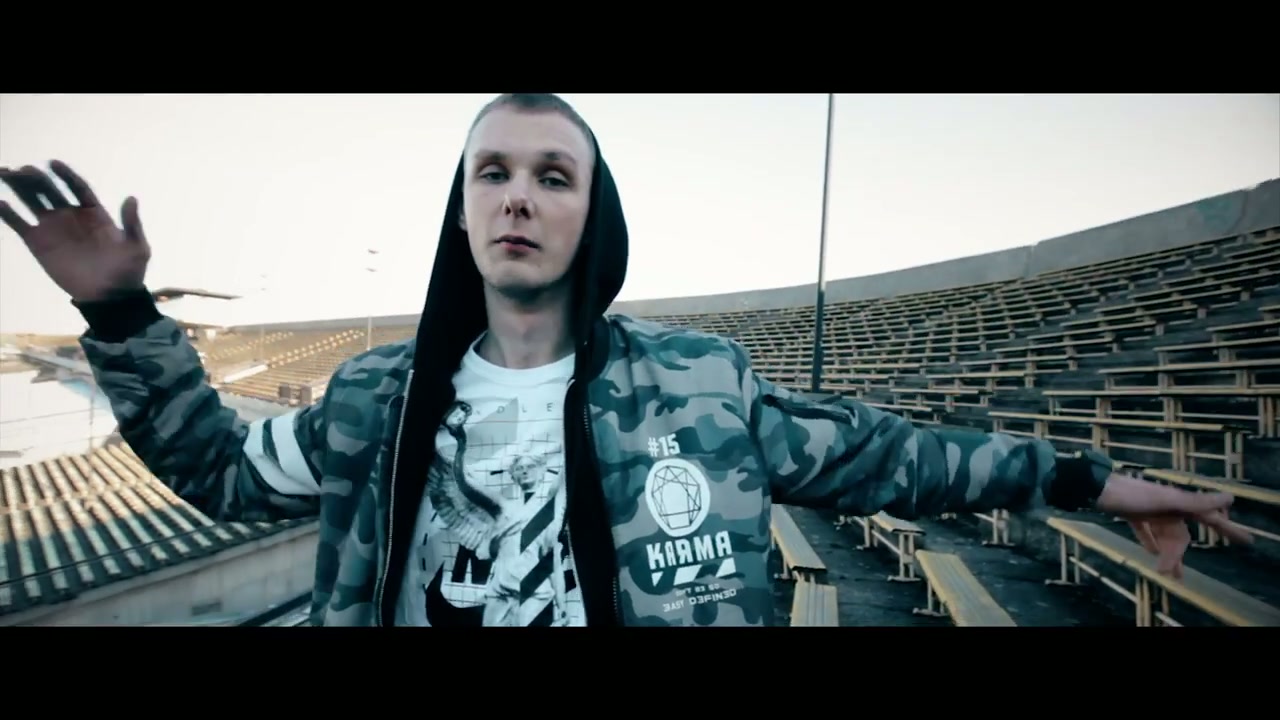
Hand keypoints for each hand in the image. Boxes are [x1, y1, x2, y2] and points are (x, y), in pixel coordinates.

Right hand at [0, 161, 149, 302]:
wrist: (109, 298)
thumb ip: (132, 224)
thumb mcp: (137, 248)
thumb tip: (132, 198)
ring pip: (31, 201)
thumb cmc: (127, 272)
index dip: (65, 174)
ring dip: (18, 187)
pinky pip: (19, 224)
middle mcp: (71, 216)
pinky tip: (0, 203)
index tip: (52, 163)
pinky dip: (8, 214)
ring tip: (4, 173)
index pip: (77, 187)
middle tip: (22, 169)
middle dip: (35, 177)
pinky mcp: (38, 244)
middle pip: (49, 189)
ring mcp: (53, 228)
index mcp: (94, 213)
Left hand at [1095, 471, 1251, 578]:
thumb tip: (1230, 497)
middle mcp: (1167, 504)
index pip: (1210, 517)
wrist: (1094, 488)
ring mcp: (1149, 507)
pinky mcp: (1131, 511)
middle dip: (1179, 553)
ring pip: (1164, 534)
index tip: (1246, 540)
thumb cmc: (1131, 495)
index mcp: (1179, 501)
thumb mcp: (1166, 500)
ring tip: (1170, 574)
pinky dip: (1149, 540)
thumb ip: (1196, 502)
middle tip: (1175, 576)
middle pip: (1180, 533)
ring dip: (1167, 553)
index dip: (1227, 529)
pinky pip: (1145, 528)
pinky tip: (1150, 553)